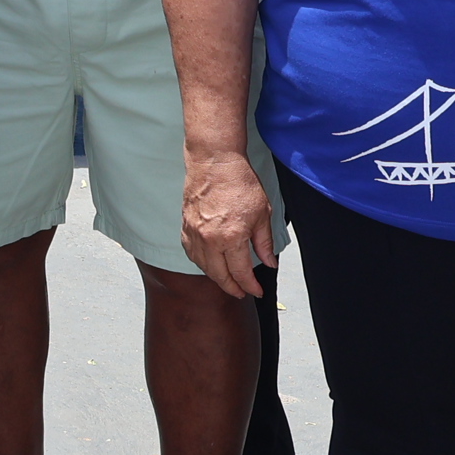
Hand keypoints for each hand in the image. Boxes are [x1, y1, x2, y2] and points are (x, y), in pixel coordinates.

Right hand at [181, 151, 277, 299]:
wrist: (215, 162)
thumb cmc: (240, 183)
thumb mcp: (263, 214)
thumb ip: (265, 243)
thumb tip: (269, 262)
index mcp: (232, 237)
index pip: (240, 272)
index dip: (250, 286)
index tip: (256, 291)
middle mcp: (210, 239)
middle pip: (219, 275)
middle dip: (232, 288)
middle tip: (242, 292)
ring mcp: (194, 233)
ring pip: (202, 266)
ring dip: (215, 276)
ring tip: (227, 280)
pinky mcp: (185, 225)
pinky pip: (190, 252)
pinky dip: (200, 262)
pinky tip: (208, 263)